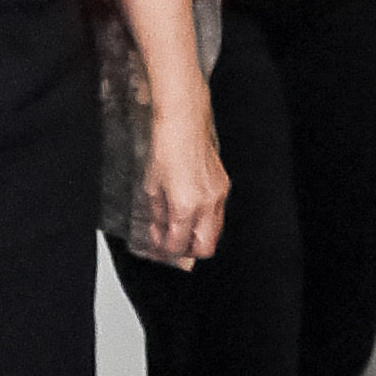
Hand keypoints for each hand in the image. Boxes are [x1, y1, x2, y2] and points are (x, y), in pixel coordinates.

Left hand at [134, 104, 230, 269]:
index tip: (158, 246)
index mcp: (185, 206)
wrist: (184, 124)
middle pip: (206, 247)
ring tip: (181, 229)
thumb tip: (159, 228)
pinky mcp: (223, 185)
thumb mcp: (152, 186)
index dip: (165, 250)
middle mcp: (206, 204)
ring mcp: (218, 195)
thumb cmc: (166, 147)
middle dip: (189, 251)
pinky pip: (218, 213)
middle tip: (173, 245)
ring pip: (215, 232)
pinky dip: (205, 219)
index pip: (179, 244)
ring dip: (198, 236)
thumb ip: (157, 214)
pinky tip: (190, 211)